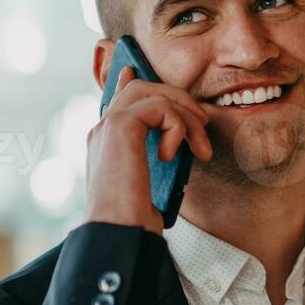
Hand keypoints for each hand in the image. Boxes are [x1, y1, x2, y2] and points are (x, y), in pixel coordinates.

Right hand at [84, 65, 211, 233]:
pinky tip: (175, 154)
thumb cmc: (135, 220)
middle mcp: (102, 130)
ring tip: (200, 149)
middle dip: (180, 101)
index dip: (131, 81)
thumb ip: (156, 161)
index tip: (135, 70)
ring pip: (154, 92)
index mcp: (106, 142)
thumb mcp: (151, 185)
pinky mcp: (120, 128)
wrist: (119, 233)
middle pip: (142, 88)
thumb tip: (178, 150)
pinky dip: (178, 127)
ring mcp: (108, 126)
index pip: (119, 99)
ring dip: (187, 116)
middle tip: (202, 129)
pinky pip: (160, 107)